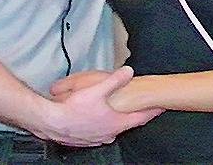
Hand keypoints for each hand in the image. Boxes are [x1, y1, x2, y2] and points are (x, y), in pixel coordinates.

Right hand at [31, 66, 160, 146]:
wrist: (51, 121)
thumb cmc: (72, 109)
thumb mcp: (97, 89)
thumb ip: (115, 80)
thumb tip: (129, 72)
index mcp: (115, 122)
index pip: (140, 118)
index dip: (152, 111)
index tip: (161, 108)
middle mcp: (108, 133)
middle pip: (128, 124)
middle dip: (135, 116)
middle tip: (143, 109)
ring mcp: (97, 138)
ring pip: (113, 130)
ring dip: (117, 121)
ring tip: (118, 114)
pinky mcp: (85, 139)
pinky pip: (99, 133)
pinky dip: (102, 125)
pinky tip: (96, 120)